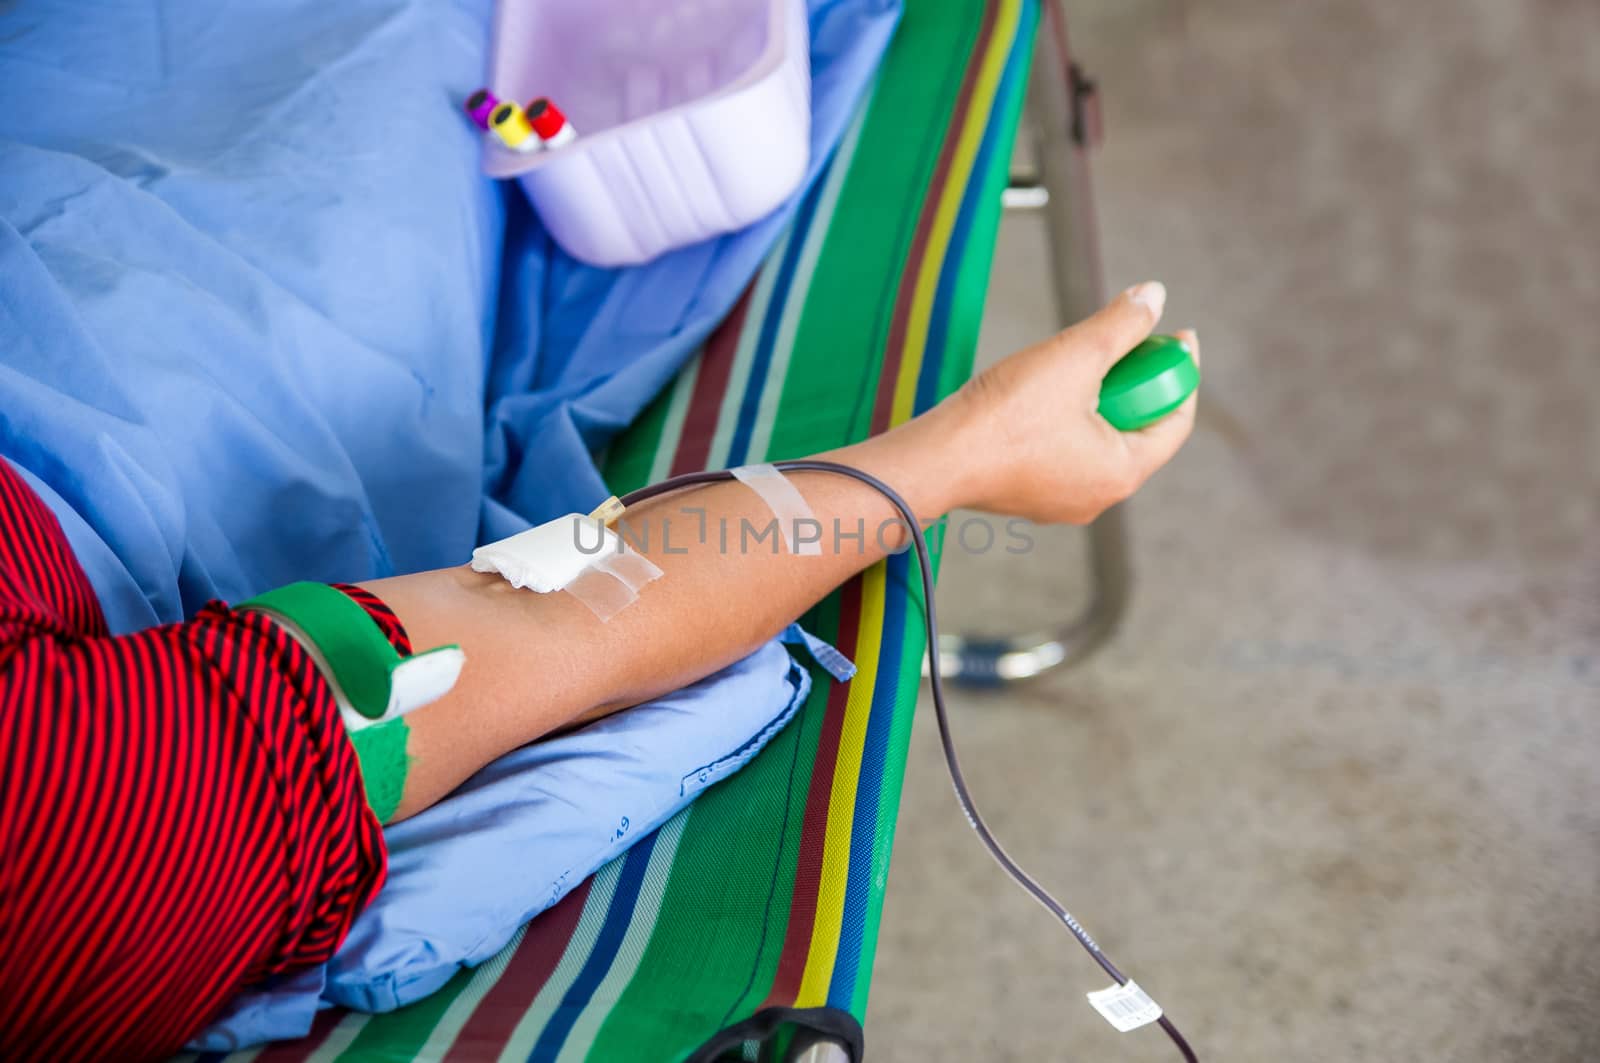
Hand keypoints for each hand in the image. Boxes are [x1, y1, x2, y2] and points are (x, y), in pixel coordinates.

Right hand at [940, 281, 1198, 523]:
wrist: (936, 458)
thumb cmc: (1006, 415)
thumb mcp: (1075, 356)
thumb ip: (1121, 324)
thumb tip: (1155, 295)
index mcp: (1122, 473)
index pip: (1175, 420)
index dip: (1180, 372)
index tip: (1175, 335)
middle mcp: (1098, 497)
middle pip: (1137, 429)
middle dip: (1136, 382)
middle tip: (1124, 342)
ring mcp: (1061, 500)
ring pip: (1098, 440)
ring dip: (1099, 400)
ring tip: (1079, 364)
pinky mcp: (1028, 494)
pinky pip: (1064, 452)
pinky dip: (1067, 420)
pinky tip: (1043, 393)